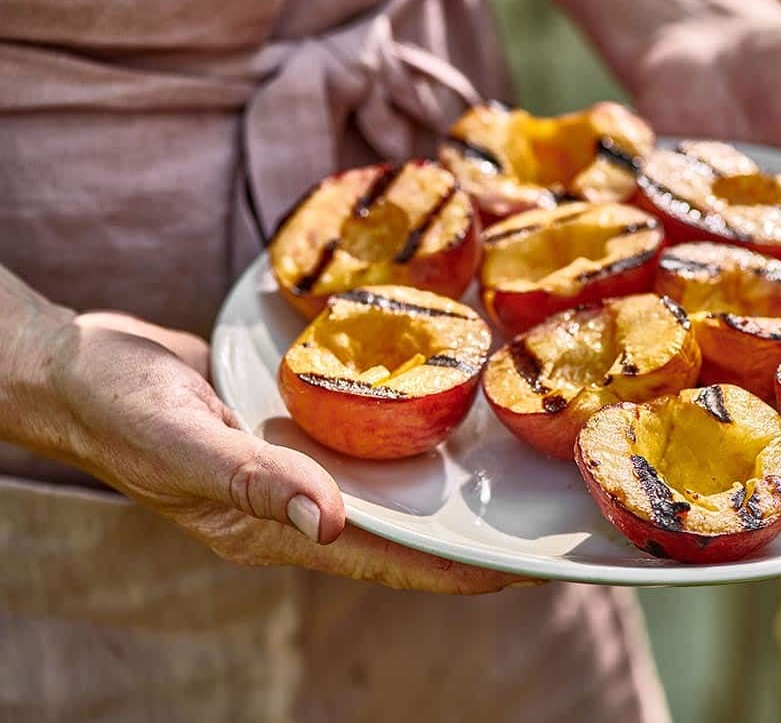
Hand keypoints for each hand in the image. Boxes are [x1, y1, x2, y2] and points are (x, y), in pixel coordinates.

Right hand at [32, 310, 524, 593]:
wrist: (82, 366)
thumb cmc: (120, 410)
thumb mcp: (182, 444)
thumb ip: (251, 481)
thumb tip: (327, 521)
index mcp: (273, 530)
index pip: (386, 562)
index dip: (454, 571)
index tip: (522, 569)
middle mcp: (297, 505)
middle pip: (401, 529)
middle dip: (467, 528)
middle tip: (541, 514)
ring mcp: (298, 466)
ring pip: (386, 482)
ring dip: (443, 479)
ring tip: (514, 464)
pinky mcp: (293, 427)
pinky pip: (360, 437)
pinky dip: (401, 428)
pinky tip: (439, 402)